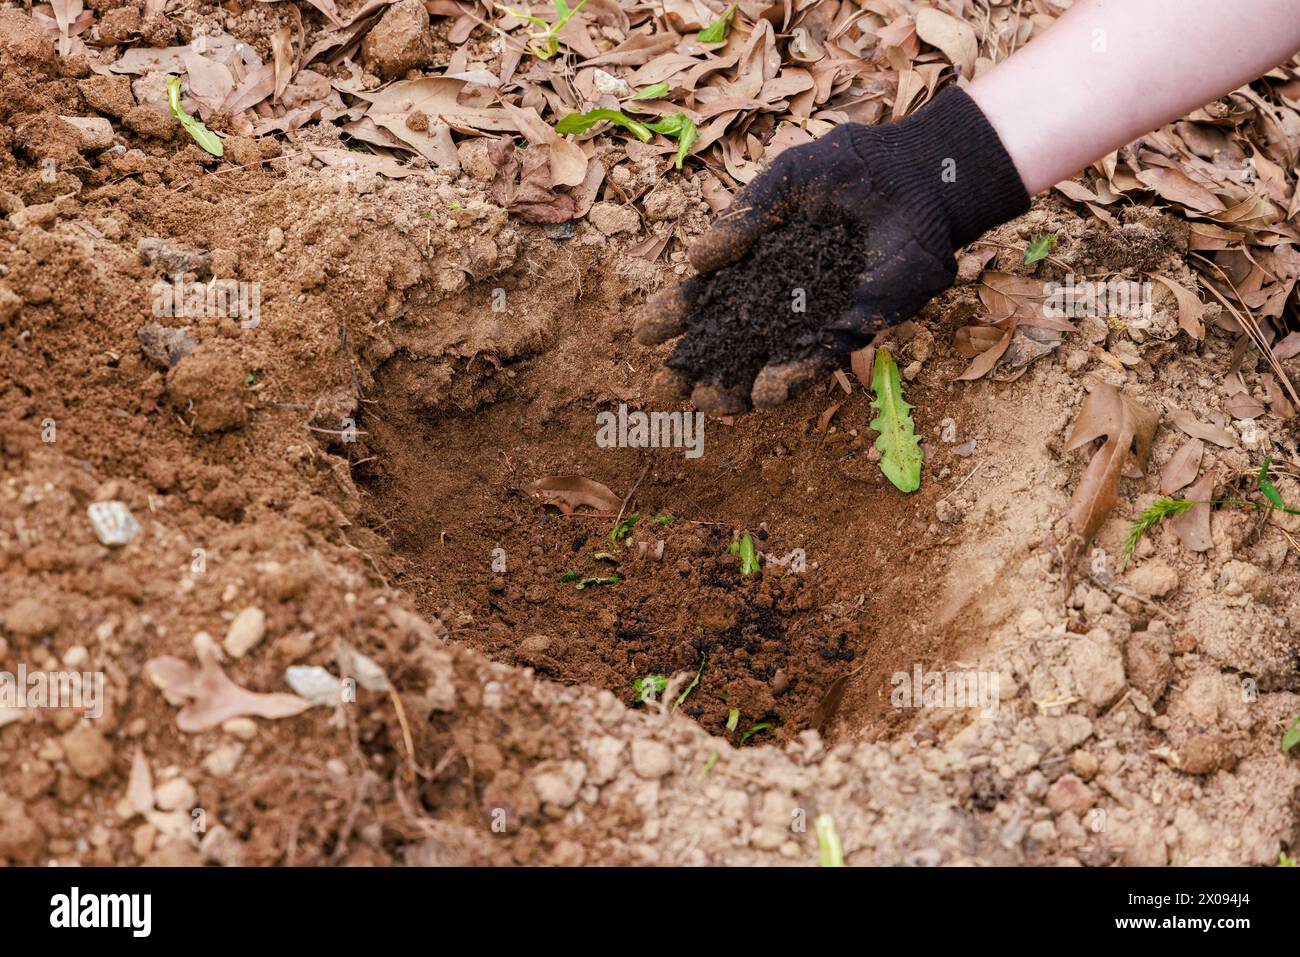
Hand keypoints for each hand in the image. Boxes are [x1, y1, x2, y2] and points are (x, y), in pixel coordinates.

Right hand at [634, 87, 1029, 413]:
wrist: (913, 177)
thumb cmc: (846, 170)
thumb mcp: (784, 181)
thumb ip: (743, 217)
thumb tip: (697, 261)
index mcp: (750, 260)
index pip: (704, 294)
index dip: (674, 315)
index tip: (646, 333)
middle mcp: (774, 293)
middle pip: (727, 338)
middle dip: (697, 365)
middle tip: (670, 387)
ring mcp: (809, 314)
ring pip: (764, 359)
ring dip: (735, 386)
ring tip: (711, 405)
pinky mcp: (848, 325)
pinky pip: (815, 358)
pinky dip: (790, 378)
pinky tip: (764, 395)